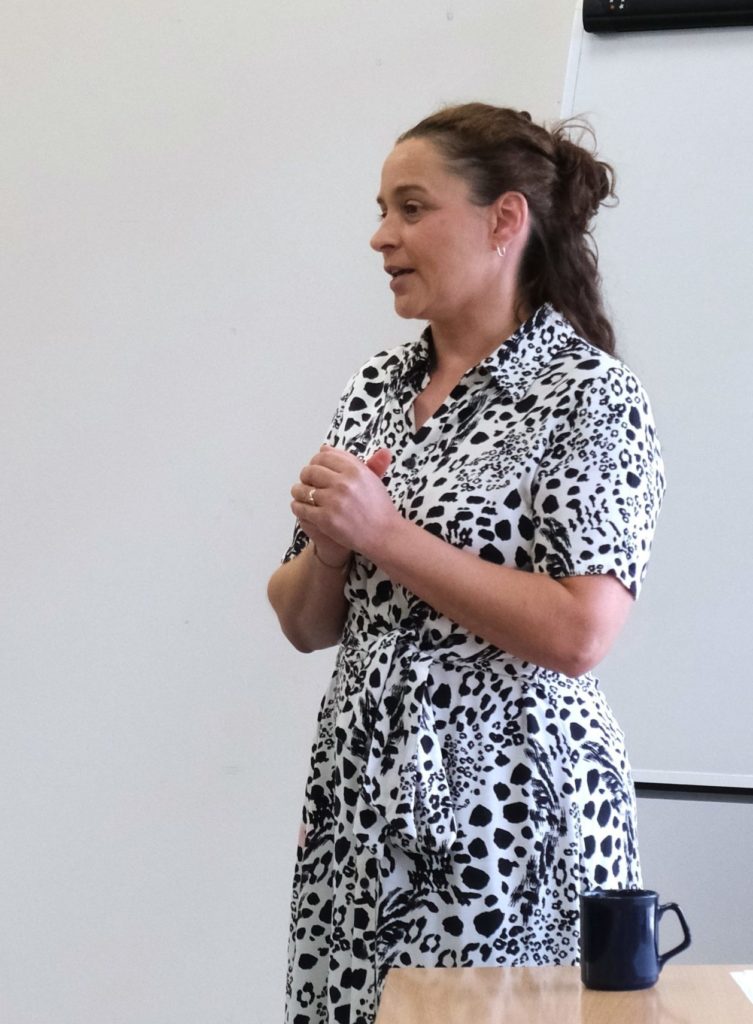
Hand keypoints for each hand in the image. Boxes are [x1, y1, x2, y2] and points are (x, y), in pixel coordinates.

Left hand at [291, 446, 394, 563]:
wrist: (384, 535)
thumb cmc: (378, 507)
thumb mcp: (371, 477)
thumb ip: (349, 461)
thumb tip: (324, 447)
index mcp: (355, 470)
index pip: (324, 456)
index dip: (316, 461)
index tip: (316, 467)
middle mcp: (344, 483)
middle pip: (311, 471)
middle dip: (306, 476)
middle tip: (307, 482)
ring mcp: (334, 501)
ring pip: (303, 489)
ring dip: (299, 491)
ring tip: (301, 494)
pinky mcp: (326, 519)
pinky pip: (302, 508)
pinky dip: (298, 507)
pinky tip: (301, 507)